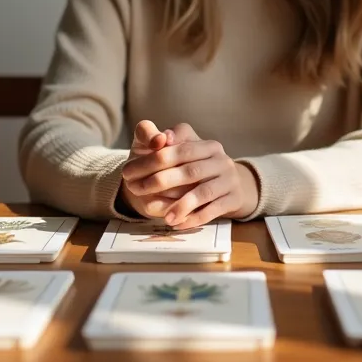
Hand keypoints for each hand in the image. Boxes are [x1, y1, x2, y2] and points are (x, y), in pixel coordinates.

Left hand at [121, 123, 259, 229]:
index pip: (179, 149)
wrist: (226, 184)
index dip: (152, 160)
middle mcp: (221, 160)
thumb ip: (158, 137)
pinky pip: (214, 211)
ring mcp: (229, 180)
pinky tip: (178, 224)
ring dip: (181, 205)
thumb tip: (160, 138)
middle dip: (161, 181)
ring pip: (203, 192)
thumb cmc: (191, 166)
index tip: (128, 172)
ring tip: (163, 216)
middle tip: (136, 190)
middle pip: (190, 171)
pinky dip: (194, 218)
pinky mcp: (233, 199)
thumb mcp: (175, 149)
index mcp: (206, 145)